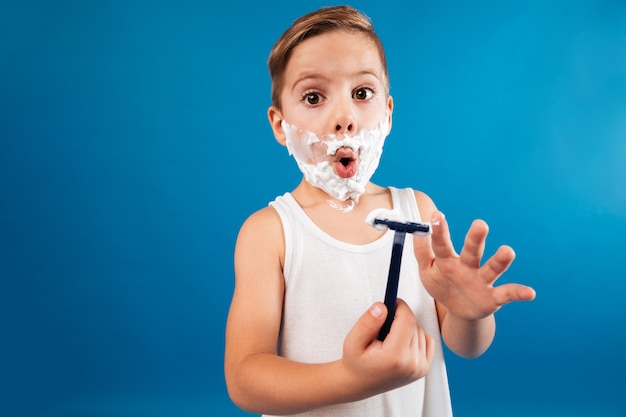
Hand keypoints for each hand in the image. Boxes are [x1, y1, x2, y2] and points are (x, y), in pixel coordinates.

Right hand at [340, 299, 433, 396]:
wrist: (359, 384)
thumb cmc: (355, 361)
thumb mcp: (353, 340)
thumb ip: (368, 322)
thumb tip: (383, 306)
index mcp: (395, 356)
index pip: (407, 320)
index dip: (400, 306)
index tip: (391, 302)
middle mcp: (412, 364)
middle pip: (414, 324)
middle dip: (400, 318)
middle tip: (383, 326)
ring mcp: (420, 368)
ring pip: (420, 331)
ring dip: (406, 328)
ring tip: (389, 339)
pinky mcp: (423, 369)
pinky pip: (427, 340)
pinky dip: (415, 337)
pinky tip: (400, 344)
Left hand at [413, 212, 535, 320]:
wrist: (458, 310)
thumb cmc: (443, 284)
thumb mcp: (427, 271)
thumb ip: (422, 252)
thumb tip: (418, 231)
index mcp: (448, 260)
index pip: (442, 244)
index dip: (439, 231)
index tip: (436, 215)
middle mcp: (468, 266)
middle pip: (472, 250)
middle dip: (476, 238)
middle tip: (480, 224)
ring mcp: (482, 280)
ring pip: (492, 268)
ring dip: (500, 260)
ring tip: (508, 251)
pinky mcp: (493, 297)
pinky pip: (508, 293)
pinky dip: (519, 292)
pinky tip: (530, 292)